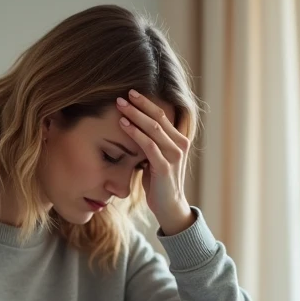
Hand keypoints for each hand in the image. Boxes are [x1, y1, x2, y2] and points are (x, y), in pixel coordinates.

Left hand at [115, 89, 194, 234]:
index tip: (131, 93)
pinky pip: (148, 145)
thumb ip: (150, 143)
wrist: (169, 207)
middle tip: (122, 95)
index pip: (162, 115)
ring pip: (153, 128)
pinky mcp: (165, 167)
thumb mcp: (155, 158)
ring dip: (134, 115)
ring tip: (120, 106)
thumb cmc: (159, 182)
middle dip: (139, 105)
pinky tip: (123, 125)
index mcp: (179, 140)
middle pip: (158, 117)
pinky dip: (135, 133)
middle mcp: (179, 145)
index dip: (146, 103)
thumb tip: (132, 129)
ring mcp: (173, 155)